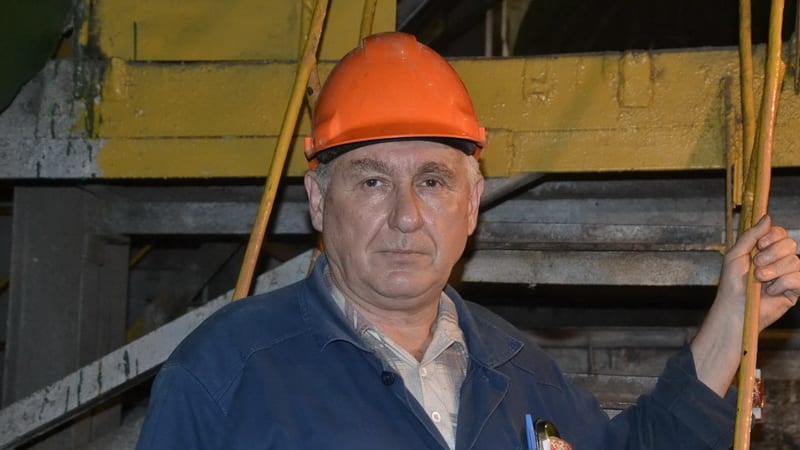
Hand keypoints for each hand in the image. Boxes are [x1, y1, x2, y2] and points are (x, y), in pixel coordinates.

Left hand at [717, 215, 799, 330]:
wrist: (734, 308)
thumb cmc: (731, 284)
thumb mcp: (736, 254)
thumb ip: (751, 235)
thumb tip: (767, 216)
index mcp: (764, 250)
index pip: (780, 233)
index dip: (772, 236)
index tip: (759, 246)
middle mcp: (778, 260)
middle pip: (790, 244)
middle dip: (771, 254)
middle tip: (756, 265)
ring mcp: (787, 275)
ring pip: (795, 260)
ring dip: (773, 271)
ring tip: (759, 281)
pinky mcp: (794, 290)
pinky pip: (798, 278)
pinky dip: (782, 284)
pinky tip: (770, 291)